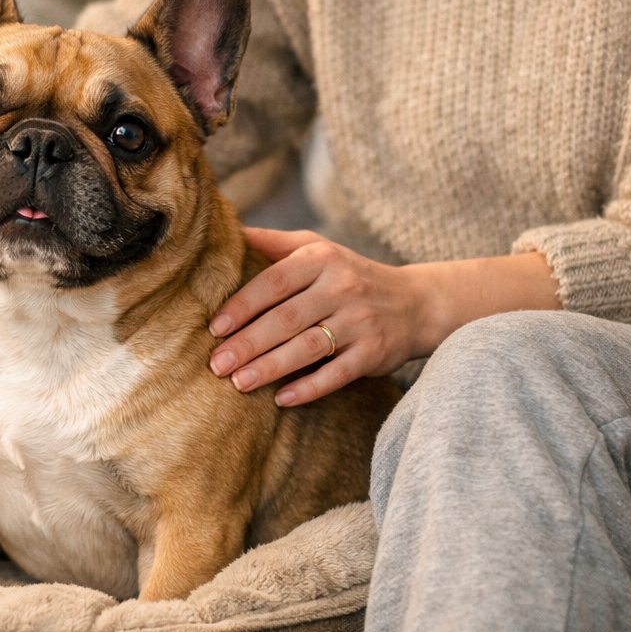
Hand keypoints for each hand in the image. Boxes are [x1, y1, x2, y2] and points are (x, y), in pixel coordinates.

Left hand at [207, 227, 429, 406]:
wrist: (415, 303)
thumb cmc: (349, 276)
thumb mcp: (317, 249)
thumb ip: (274, 243)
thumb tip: (229, 232)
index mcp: (321, 259)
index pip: (274, 282)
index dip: (242, 305)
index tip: (215, 327)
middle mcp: (342, 287)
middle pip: (286, 319)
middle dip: (248, 343)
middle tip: (216, 364)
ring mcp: (360, 321)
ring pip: (308, 347)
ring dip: (270, 367)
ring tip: (239, 382)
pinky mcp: (373, 353)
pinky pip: (337, 374)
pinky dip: (309, 388)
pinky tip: (282, 399)